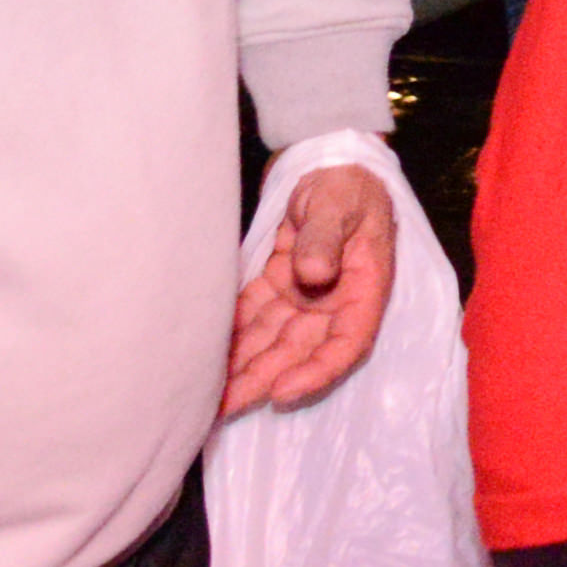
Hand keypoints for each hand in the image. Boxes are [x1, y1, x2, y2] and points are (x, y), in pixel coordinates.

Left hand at [221, 163, 394, 416]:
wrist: (328, 160)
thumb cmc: (345, 181)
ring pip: (272, 341)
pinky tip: (203, 354)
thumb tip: (315, 274)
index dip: (316, 372)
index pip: (346, 343)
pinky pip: (252, 318)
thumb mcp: (339, 202)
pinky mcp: (277, 286)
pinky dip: (231, 336)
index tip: (282, 391)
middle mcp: (334, 302)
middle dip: (264, 379)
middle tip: (224, 406)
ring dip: (243, 368)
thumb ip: (326, 236)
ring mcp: (304, 297)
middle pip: (300, 351)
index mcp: (363, 288)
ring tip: (206, 396)